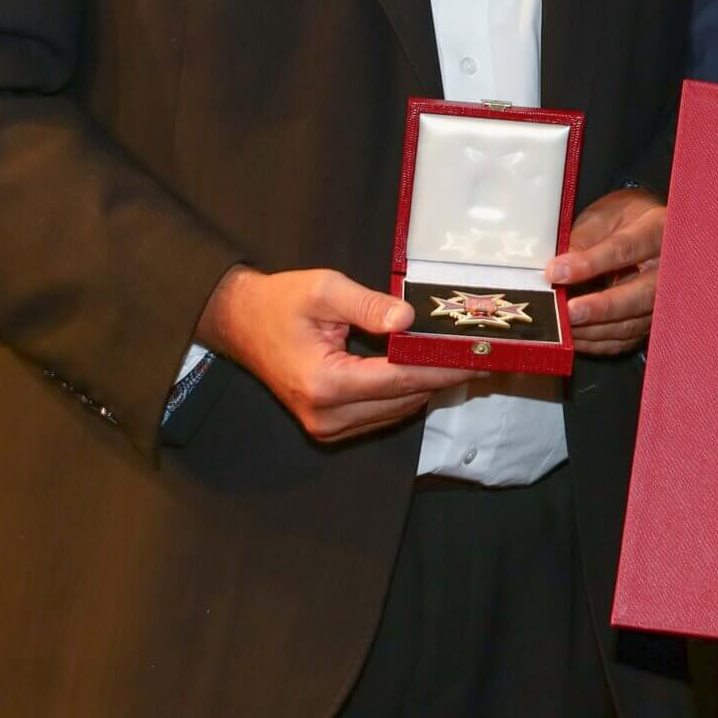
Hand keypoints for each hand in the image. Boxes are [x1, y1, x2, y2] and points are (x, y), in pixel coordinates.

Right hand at [194, 264, 474, 442]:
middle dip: (442, 377)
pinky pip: (380, 414)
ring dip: (425, 387)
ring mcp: (326, 427)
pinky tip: (421, 369)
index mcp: (325, 382)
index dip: (443, 368)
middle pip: (404, 400)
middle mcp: (327, 415)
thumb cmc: (279, 303)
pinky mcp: (328, 428)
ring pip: (396, 412)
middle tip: (477, 355)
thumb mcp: (324, 290)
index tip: (477, 357)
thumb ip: (368, 305)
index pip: (400, 379)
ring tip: (456, 359)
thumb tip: (408, 320)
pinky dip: (403, 394)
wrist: (240, 323)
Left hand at [547, 188, 663, 354]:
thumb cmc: (625, 220)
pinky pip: (625, 339)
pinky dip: (598, 341)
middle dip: (602, 307)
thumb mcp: (603, 217)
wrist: (646, 231)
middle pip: (640, 295)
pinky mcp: (650, 320)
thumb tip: (557, 271)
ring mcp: (663, 298)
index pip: (625, 249)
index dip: (591, 263)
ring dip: (595, 328)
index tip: (558, 272)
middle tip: (569, 311)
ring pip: (633, 322)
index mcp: (658, 229)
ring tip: (563, 325)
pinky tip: (575, 335)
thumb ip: (581, 241)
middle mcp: (668, 267)